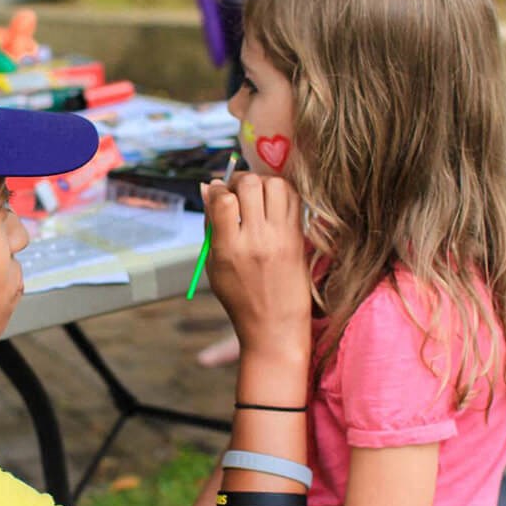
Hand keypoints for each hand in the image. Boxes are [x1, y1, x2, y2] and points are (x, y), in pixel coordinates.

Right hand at [201, 173, 310, 357]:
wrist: (275, 326)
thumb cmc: (240, 298)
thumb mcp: (214, 266)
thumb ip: (211, 226)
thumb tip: (207, 189)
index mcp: (230, 250)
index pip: (224, 200)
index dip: (217, 188)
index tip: (216, 193)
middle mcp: (257, 240)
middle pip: (250, 185)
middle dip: (239, 180)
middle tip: (236, 191)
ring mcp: (282, 237)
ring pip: (275, 185)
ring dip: (262, 183)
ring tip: (256, 196)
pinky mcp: (298, 237)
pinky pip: (294, 198)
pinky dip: (281, 192)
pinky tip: (272, 204)